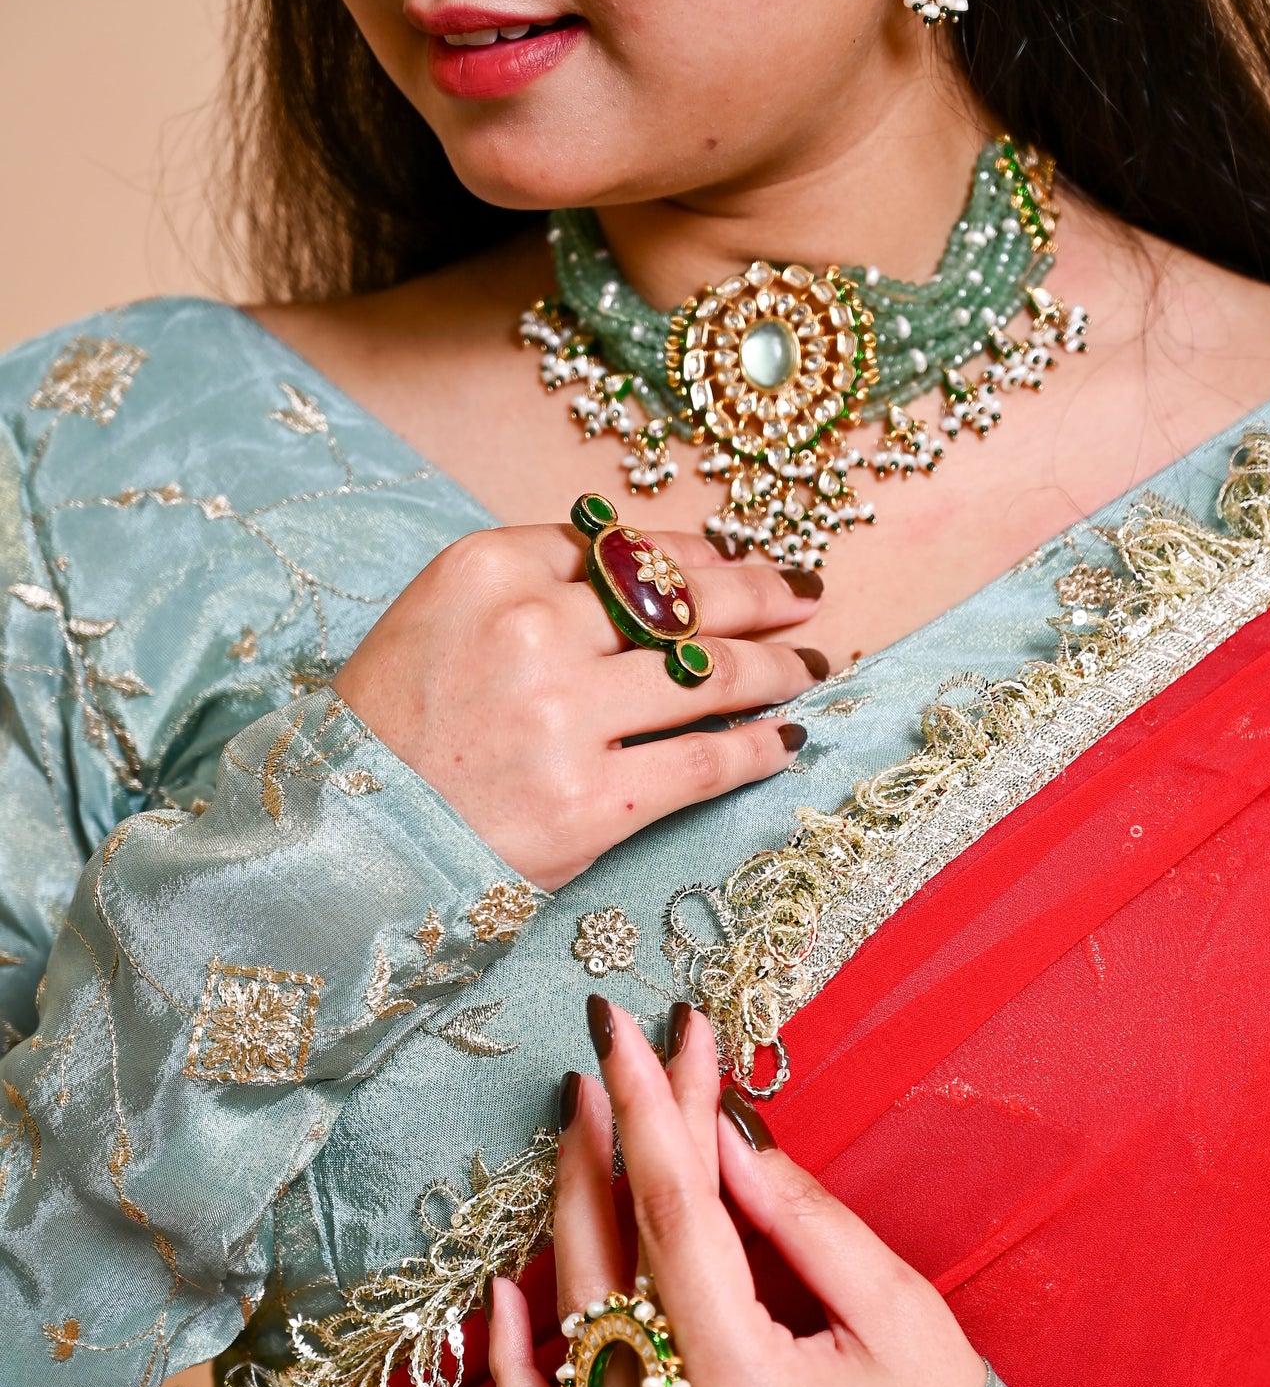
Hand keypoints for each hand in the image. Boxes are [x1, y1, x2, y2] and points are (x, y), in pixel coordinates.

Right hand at [334, 522, 825, 890]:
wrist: (346, 839)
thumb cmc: (392, 730)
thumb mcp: (440, 618)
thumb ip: (535, 584)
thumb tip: (661, 569)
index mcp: (489, 570)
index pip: (626, 547)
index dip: (695, 553)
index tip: (736, 560)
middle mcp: (533, 631)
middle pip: (684, 601)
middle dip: (760, 594)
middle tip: (803, 596)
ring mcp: (566, 718)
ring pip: (713, 677)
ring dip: (777, 669)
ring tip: (807, 666)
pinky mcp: (594, 802)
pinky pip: (707, 761)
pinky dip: (760, 748)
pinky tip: (785, 739)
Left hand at [488, 999, 986, 1386]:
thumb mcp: (897, 1313)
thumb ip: (801, 1220)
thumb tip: (720, 1135)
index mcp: (744, 1385)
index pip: (675, 1213)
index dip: (658, 1109)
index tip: (648, 1030)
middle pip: (612, 1254)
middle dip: (611, 1138)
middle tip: (613, 1055)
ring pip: (570, 1321)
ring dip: (571, 1211)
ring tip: (583, 1123)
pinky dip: (509, 1361)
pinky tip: (504, 1284)